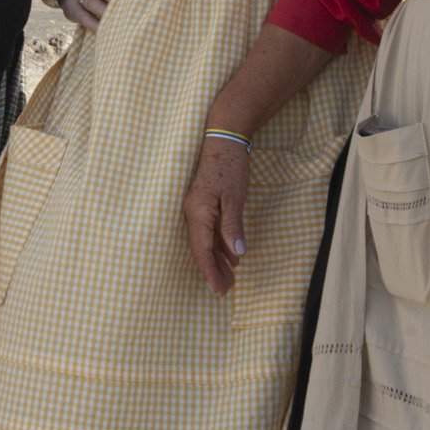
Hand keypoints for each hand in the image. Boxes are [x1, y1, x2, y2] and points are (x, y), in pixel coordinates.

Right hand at [182, 132, 250, 293]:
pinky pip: (208, 231)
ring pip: (204, 241)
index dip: (210, 272)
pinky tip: (229, 254)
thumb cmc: (229, 167)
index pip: (202, 250)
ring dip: (217, 259)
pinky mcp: (203, 204)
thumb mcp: (235, 198)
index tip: (219, 290)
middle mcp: (192, 213)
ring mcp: (196, 208)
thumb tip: (237, 254)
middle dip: (213, 270)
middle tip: (226, 290)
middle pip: (201, 249)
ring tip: (230, 277)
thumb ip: (233, 226)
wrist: (223, 139)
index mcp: (198, 213)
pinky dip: (218, 245)